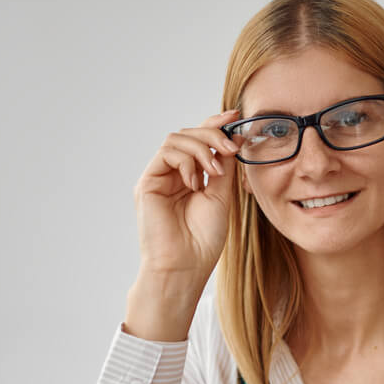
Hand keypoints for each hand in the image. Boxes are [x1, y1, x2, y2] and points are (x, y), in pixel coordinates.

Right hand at [133, 110, 241, 280]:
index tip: (235, 117)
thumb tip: (233, 138)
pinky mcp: (148, 182)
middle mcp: (172, 174)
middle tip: (231, 148)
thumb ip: (224, 167)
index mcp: (191, 177)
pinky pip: (167, 152)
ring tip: (215, 172)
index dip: (216, 125)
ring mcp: (159, 177)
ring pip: (177, 139)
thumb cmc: (203, 240)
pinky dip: (186, 161)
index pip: (201, 141)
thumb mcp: (222, 196)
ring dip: (201, 148)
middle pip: (189, 134)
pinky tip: (196, 182)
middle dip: (212, 135)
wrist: (184, 267)